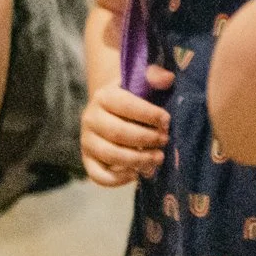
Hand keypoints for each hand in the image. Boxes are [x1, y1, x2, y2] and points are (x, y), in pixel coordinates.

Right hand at [81, 69, 174, 185]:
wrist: (111, 111)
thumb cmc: (133, 97)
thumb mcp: (141, 82)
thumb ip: (154, 76)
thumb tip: (167, 78)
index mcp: (103, 96)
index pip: (125, 105)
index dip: (149, 114)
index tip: (167, 121)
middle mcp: (90, 118)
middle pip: (118, 133)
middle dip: (146, 139)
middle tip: (165, 141)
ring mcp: (87, 141)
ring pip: (110, 155)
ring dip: (137, 160)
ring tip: (158, 158)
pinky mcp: (87, 160)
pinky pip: (98, 175)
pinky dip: (118, 179)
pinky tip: (138, 174)